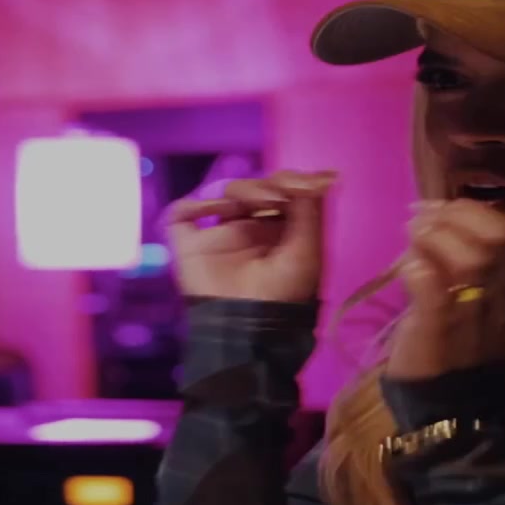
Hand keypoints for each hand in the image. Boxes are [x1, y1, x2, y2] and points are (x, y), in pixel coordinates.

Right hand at [164, 169, 334, 302]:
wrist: (248, 329)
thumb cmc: (283, 294)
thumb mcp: (306, 251)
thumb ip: (311, 211)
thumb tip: (321, 175)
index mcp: (278, 231)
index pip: (280, 192)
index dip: (289, 181)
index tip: (303, 182)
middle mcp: (248, 229)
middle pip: (253, 188)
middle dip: (267, 184)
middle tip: (279, 195)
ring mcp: (218, 234)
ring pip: (223, 193)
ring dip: (241, 189)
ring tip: (255, 202)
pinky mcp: (190, 244)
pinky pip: (182, 213)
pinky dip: (195, 203)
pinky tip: (215, 207)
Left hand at [385, 200, 504, 379]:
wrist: (448, 405)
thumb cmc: (454, 340)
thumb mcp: (470, 295)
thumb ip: (463, 255)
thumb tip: (436, 210)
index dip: (471, 210)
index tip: (440, 208)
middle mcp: (500, 296)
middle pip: (493, 237)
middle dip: (453, 216)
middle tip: (421, 220)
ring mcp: (472, 315)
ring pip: (469, 260)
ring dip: (434, 238)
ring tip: (412, 238)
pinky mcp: (439, 334)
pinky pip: (437, 296)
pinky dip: (421, 273)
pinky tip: (409, 269)